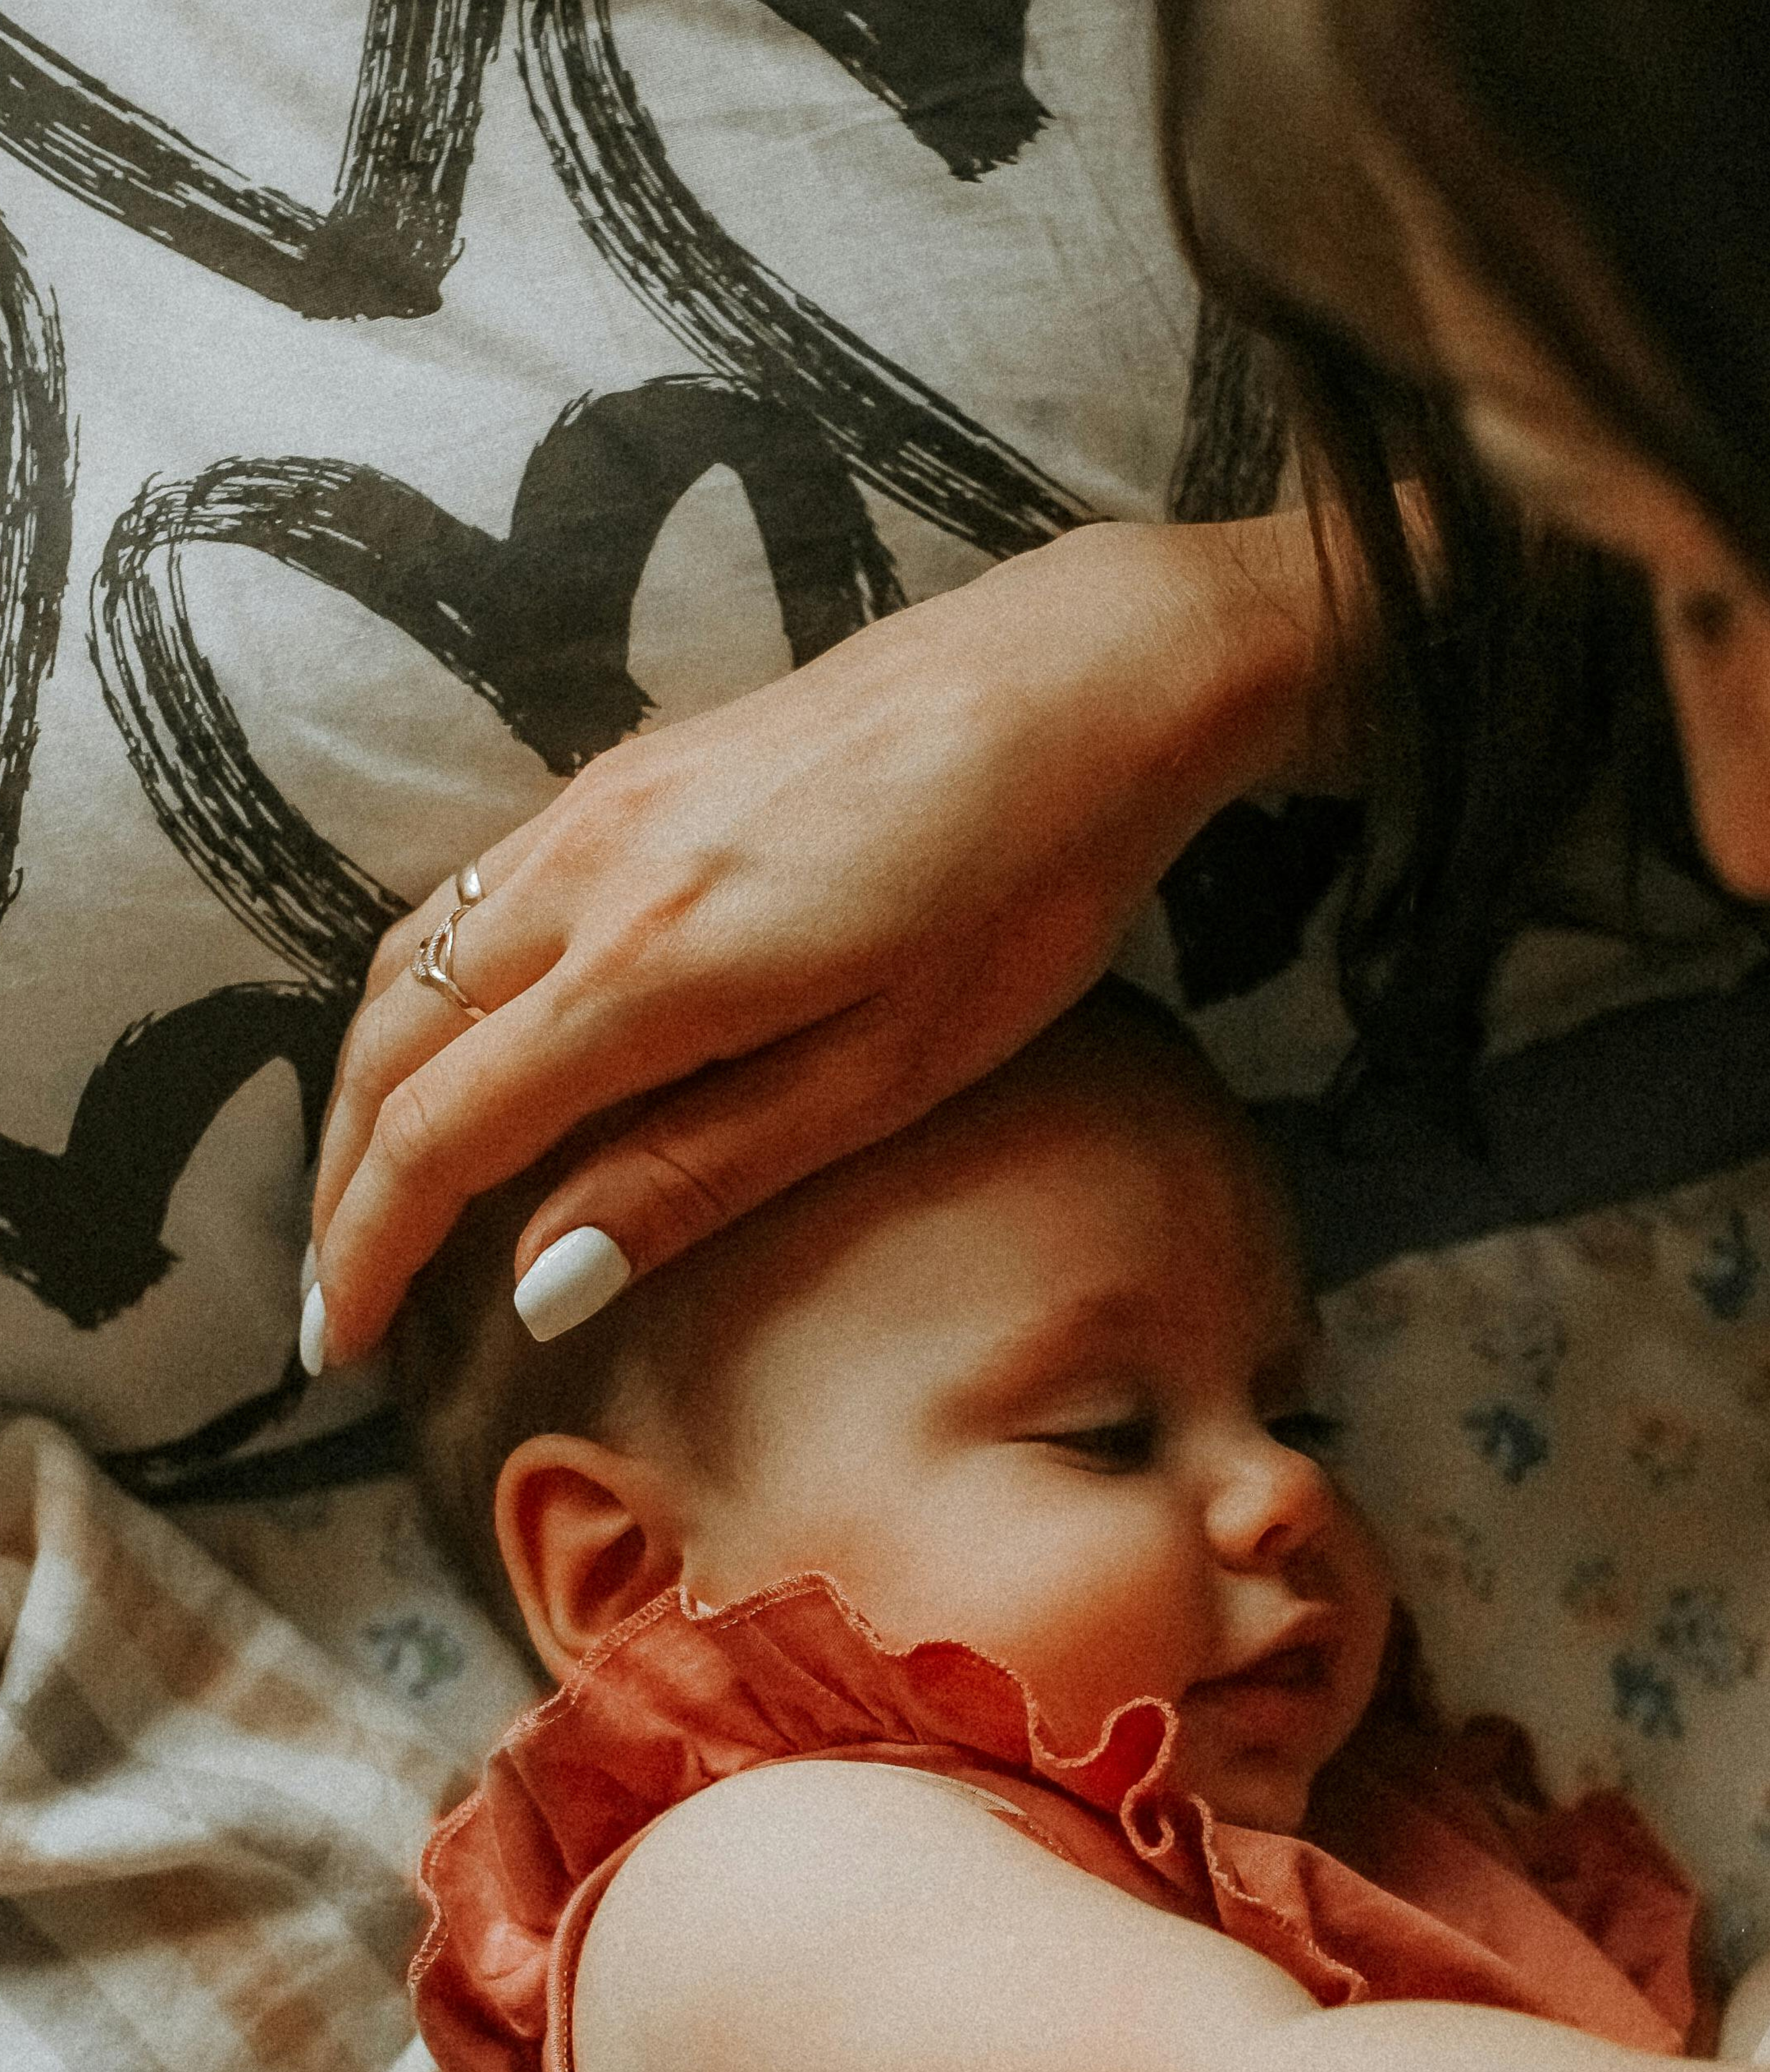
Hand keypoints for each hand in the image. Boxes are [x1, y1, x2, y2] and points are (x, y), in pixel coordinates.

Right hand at [306, 516, 1324, 1367]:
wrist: (1087, 681)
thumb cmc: (1024, 891)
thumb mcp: (887, 1071)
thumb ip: (700, 1174)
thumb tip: (539, 1288)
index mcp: (653, 966)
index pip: (442, 1133)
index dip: (372, 1250)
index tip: (345, 1346)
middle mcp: (592, 872)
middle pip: (392, 1046)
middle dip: (343, 1186)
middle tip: (337, 1307)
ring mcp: (602, 804)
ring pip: (411, 961)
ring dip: (367, 1090)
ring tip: (371, 1198)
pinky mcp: (634, 770)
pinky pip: (469, 895)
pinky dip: (421, 996)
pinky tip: (453, 1055)